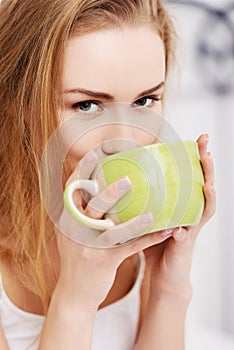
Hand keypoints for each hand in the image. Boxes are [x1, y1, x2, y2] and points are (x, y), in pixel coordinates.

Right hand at [55, 151, 174, 309]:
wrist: (74, 291)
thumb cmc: (78, 256)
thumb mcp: (71, 231)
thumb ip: (80, 208)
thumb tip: (95, 182)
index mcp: (67, 218)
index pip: (72, 189)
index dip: (84, 169)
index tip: (97, 151)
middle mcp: (76, 230)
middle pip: (92, 207)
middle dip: (109, 193)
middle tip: (128, 180)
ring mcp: (89, 247)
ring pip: (112, 230)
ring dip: (133, 221)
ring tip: (151, 211)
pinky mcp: (104, 262)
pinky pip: (129, 249)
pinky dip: (147, 239)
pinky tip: (164, 230)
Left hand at [143, 134, 215, 298]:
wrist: (163, 275)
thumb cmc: (156, 243)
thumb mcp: (150, 216)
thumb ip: (145, 201)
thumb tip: (124, 177)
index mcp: (183, 205)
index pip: (194, 177)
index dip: (198, 159)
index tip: (199, 139)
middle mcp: (191, 214)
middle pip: (205, 187)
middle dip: (208, 167)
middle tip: (207, 148)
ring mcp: (190, 231)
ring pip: (204, 210)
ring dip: (207, 196)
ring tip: (207, 182)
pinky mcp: (183, 248)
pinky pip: (185, 239)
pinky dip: (183, 232)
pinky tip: (179, 228)